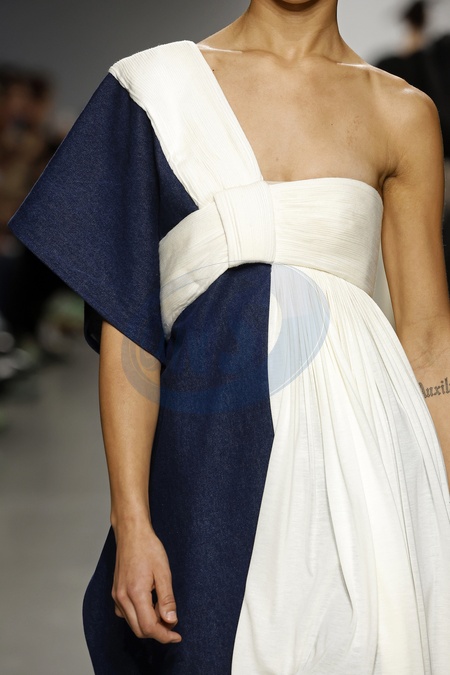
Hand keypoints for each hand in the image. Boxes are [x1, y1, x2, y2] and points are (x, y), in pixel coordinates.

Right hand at [112, 522, 181, 642]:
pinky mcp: (116, 592)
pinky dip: (139, 616)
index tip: (177, 636)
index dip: (164, 635)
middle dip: (158, 631)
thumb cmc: (148, 548)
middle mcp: (122, 598)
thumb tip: (171, 621)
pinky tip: (150, 604)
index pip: (149, 627)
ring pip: (132, 623)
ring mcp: (117, 595)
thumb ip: (167, 599)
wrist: (131, 533)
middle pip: (140, 629)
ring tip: (163, 610)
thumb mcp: (164, 571)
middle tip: (173, 623)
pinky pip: (126, 614)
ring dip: (148, 624)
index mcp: (135, 593)